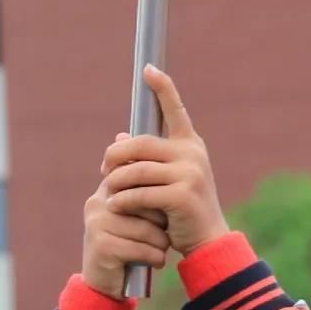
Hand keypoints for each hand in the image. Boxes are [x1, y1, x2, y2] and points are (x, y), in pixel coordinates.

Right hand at [82, 173, 168, 299]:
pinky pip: (140, 248)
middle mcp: (98, 203)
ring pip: (145, 228)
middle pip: (145, 204)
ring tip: (161, 250)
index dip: (159, 200)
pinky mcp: (101, 246)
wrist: (104, 285)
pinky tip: (156, 262)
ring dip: (161, 243)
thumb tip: (174, 178)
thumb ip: (145, 197)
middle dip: (161, 222)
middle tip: (165, 235)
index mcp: (107, 190)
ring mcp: (97, 224)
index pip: (141, 183)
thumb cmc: (128, 246)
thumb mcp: (135, 218)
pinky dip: (155, 257)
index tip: (166, 216)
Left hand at [100, 67, 226, 258]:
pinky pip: (140, 192)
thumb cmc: (182, 208)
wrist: (206, 240)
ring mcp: (189, 173)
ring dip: (116, 181)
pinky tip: (115, 206)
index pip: (175, 110)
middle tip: (104, 168)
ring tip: (108, 191)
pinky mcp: (182, 195)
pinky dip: (123, 200)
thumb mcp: (168, 179)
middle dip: (116, 154)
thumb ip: (148, 158)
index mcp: (190, 144)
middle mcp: (192, 153)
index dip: (162, 88)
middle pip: (141, 143)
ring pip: (137, 169)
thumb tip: (120, 135)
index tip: (149, 69)